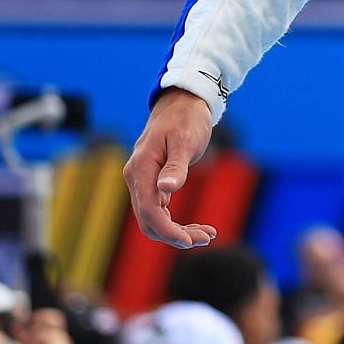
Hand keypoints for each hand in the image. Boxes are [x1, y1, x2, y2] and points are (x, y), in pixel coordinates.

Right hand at [123, 89, 219, 246]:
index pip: (149, 211)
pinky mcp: (151, 182)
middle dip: (175, 235)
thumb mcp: (185, 141)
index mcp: (141, 168)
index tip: (191, 241)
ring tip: (207, 233)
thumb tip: (166, 190)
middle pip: (149, 221)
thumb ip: (175, 167)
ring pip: (154, 218)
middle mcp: (136, 177)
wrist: (182, 102)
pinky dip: (176, 221)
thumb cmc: (186, 119)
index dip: (168, 231)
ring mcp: (142, 180)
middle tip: (206, 237)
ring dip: (178, 231)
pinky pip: (159, 210)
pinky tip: (198, 226)